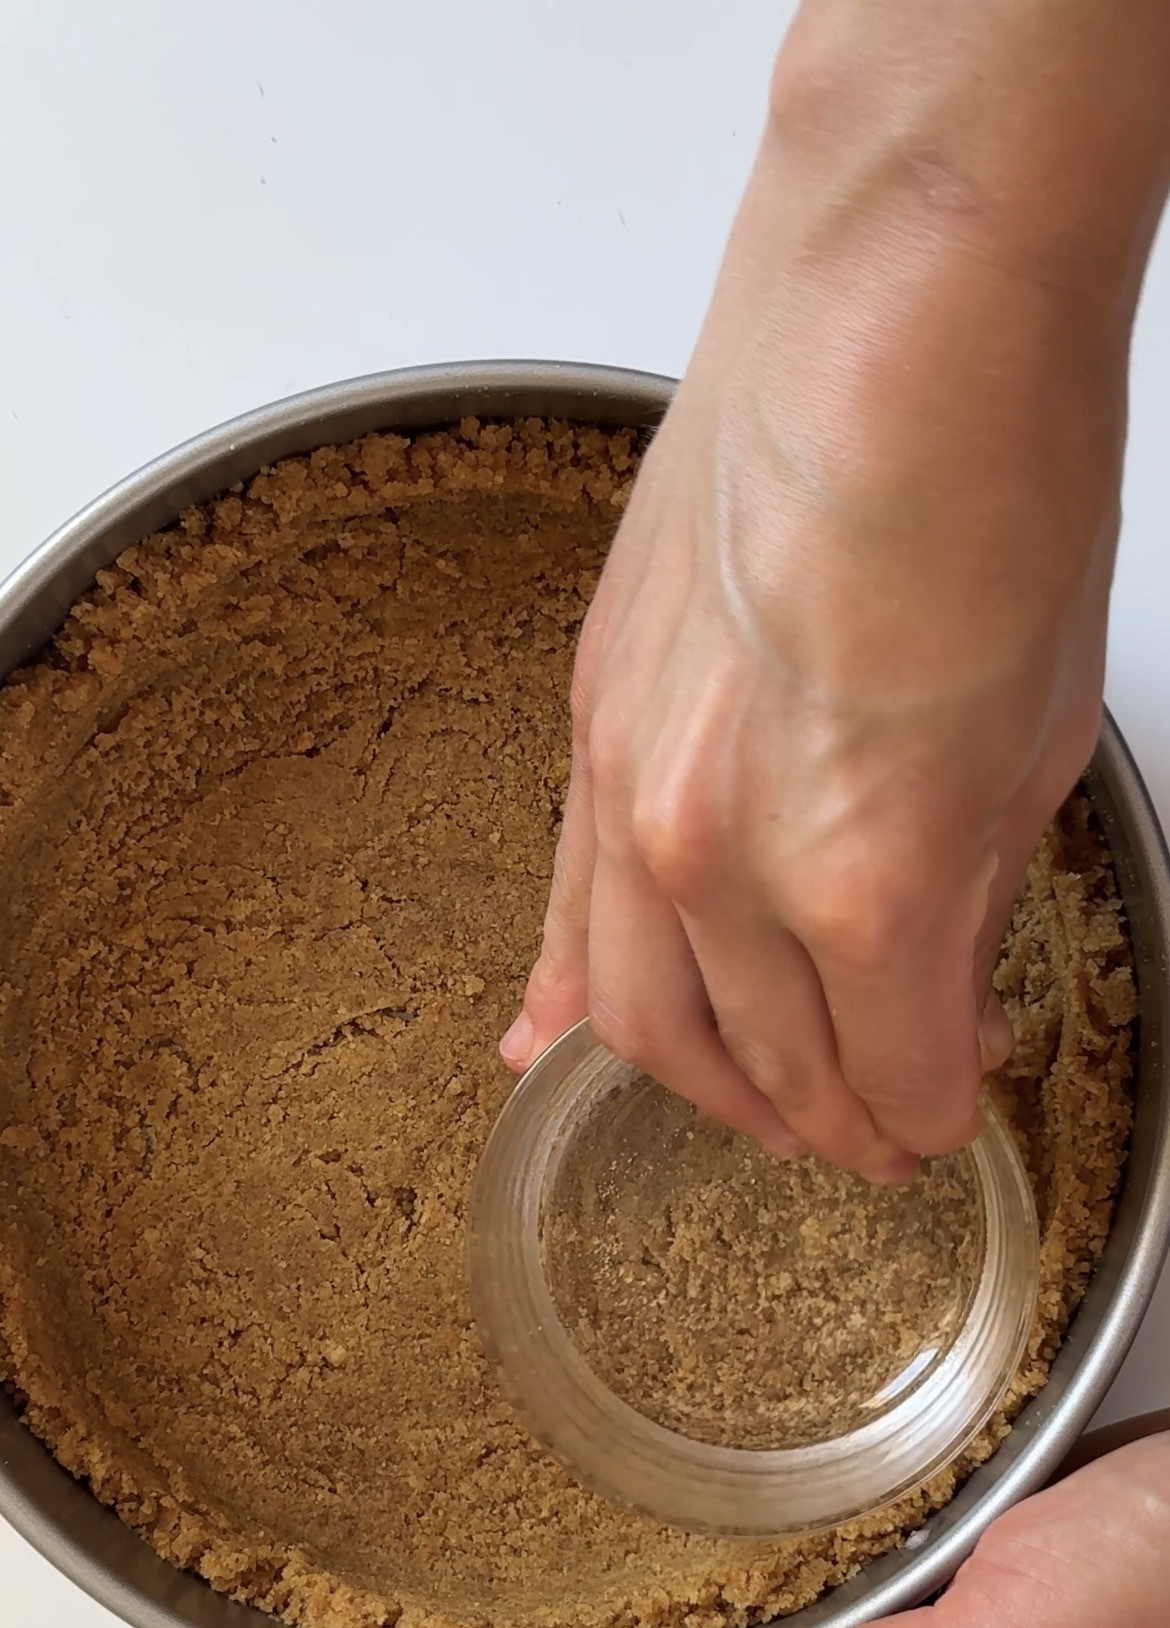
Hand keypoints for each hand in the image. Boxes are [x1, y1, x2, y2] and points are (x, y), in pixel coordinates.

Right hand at [501, 1, 1168, 1178]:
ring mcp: (632, 796)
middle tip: (867, 1128)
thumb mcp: (1039, 736)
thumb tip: (939, 981)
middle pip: (764, 1070)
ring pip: (645, 1020)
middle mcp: (720, 862)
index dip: (928, 1114)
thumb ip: (969, 895)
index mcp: (865, 880)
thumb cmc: (995, 479)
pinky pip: (566, 911)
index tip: (946, 1108)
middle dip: (828, 1122)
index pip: (888, 1077)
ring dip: (708, 1087)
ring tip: (757, 1104)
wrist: (895, 305)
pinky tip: (549, 1048)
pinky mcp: (588, 729)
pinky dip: (570, 993)